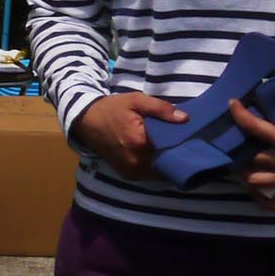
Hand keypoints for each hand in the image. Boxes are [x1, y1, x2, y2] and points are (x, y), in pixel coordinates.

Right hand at [72, 92, 188, 179]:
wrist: (86, 121)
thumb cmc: (112, 108)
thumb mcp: (136, 100)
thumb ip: (160, 109)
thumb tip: (184, 119)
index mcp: (139, 142)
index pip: (172, 147)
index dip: (182, 141)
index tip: (188, 134)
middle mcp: (136, 162)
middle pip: (167, 161)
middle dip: (175, 152)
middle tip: (181, 140)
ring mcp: (131, 171)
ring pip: (159, 170)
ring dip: (165, 160)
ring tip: (169, 147)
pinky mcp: (128, 175)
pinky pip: (150, 173)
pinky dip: (156, 165)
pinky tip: (157, 154)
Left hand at [230, 100, 274, 210]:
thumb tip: (265, 93)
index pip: (256, 127)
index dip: (240, 115)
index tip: (233, 105)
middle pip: (249, 159)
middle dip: (236, 150)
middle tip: (231, 140)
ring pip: (256, 182)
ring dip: (244, 173)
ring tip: (239, 163)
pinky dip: (262, 199)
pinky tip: (256, 188)